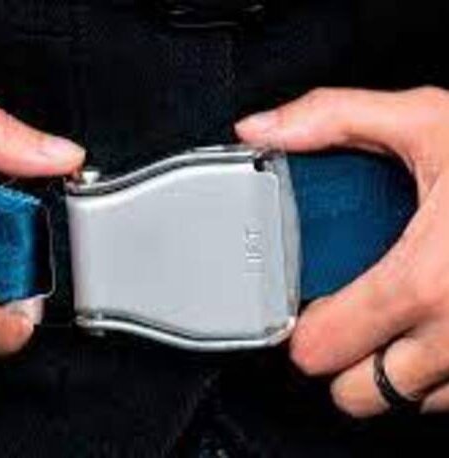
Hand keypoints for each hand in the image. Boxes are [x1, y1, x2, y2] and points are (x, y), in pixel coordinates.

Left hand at [237, 86, 448, 416]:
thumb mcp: (428, 120)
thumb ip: (332, 120)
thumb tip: (260, 130)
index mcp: (424, 282)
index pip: (321, 351)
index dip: (303, 328)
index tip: (307, 306)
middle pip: (356, 393)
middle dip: (342, 355)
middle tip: (349, 309)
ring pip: (409, 399)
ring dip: (392, 364)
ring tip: (400, 309)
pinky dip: (439, 370)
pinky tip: (443, 317)